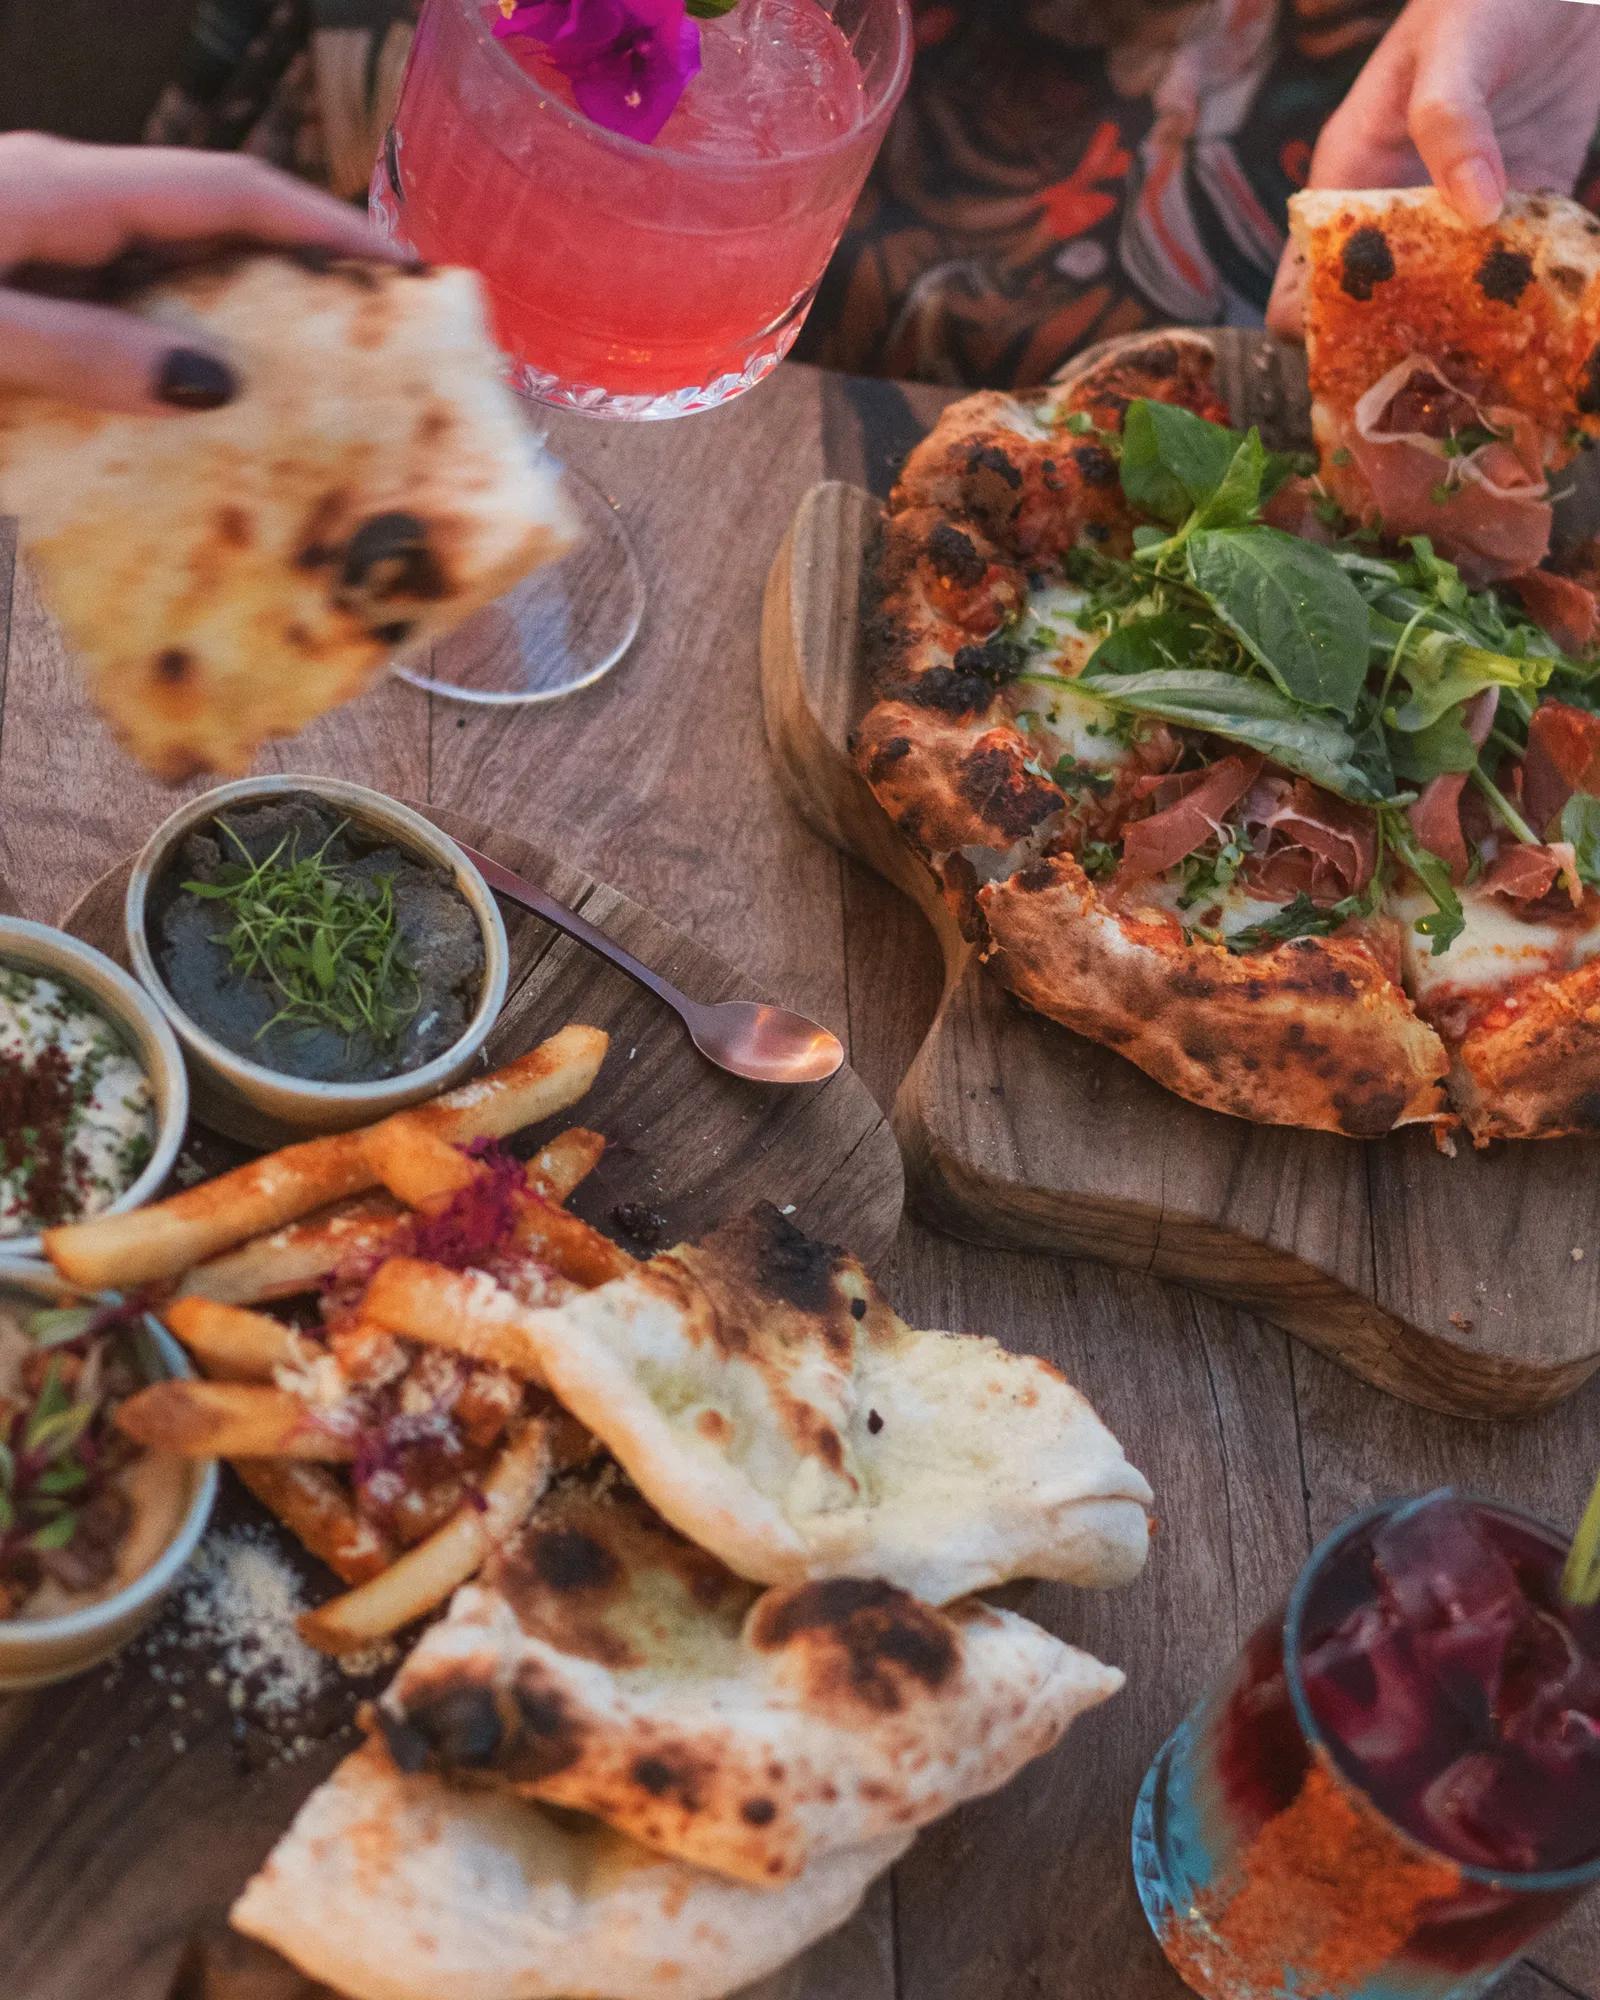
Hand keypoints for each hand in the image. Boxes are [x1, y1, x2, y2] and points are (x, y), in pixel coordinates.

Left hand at [0, 133, 400, 412]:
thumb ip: (80, 353)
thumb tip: (214, 385)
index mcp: (62, 190)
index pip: (228, 193)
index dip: (324, 228)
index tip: (404, 275)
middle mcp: (62, 201)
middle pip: (212, 231)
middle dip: (297, 280)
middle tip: (374, 347)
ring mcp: (36, 237)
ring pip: (168, 275)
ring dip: (238, 327)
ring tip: (304, 392)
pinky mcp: (17, 276)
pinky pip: (118, 307)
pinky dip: (172, 351)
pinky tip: (196, 411)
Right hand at [1267, 0, 1599, 333]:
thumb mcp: (1453, 47)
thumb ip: (1451, 124)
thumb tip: (1473, 213)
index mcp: (1352, 176)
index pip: (1304, 278)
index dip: (1318, 325)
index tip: (1353, 357)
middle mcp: (1397, 207)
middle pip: (1374, 305)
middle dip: (1395, 344)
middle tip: (1428, 379)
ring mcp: (1457, 212)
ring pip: (1445, 299)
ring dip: (1466, 331)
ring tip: (1490, 364)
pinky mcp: (1520, 207)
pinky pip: (1514, 270)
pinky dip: (1527, 296)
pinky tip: (1542, 321)